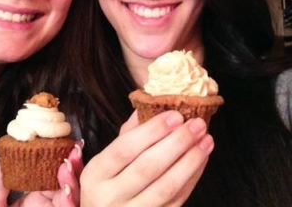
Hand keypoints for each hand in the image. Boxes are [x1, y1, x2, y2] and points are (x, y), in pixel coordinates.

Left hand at [0, 138, 82, 206]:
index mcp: (35, 196)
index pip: (52, 172)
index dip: (59, 156)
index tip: (64, 140)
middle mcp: (48, 205)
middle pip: (67, 182)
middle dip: (72, 165)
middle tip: (73, 149)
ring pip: (73, 196)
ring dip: (73, 180)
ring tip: (68, 164)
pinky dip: (71, 201)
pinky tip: (67, 190)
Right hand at [80, 110, 212, 206]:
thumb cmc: (107, 187)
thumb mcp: (106, 163)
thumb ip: (128, 135)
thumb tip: (150, 105)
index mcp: (95, 174)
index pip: (125, 148)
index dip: (152, 130)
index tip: (175, 114)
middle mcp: (109, 198)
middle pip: (147, 167)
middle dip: (177, 142)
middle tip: (197, 124)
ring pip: (166, 186)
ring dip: (190, 161)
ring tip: (206, 140)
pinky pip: (176, 200)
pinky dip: (191, 178)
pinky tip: (201, 160)